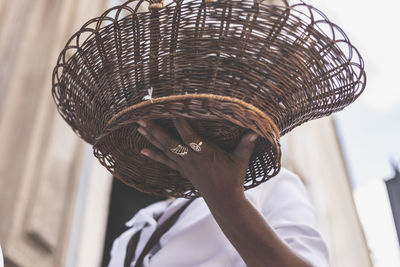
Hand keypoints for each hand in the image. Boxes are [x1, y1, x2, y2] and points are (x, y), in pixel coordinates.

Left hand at [136, 117, 257, 200]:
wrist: (223, 201)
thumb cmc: (233, 179)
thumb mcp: (241, 161)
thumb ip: (246, 145)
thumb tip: (255, 131)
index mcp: (204, 154)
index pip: (189, 135)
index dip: (180, 122)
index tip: (171, 109)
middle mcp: (190, 159)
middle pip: (169, 142)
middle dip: (155, 129)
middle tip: (141, 118)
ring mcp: (184, 165)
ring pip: (164, 149)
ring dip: (151, 137)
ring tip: (138, 127)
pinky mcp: (181, 170)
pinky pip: (165, 161)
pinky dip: (153, 155)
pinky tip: (142, 150)